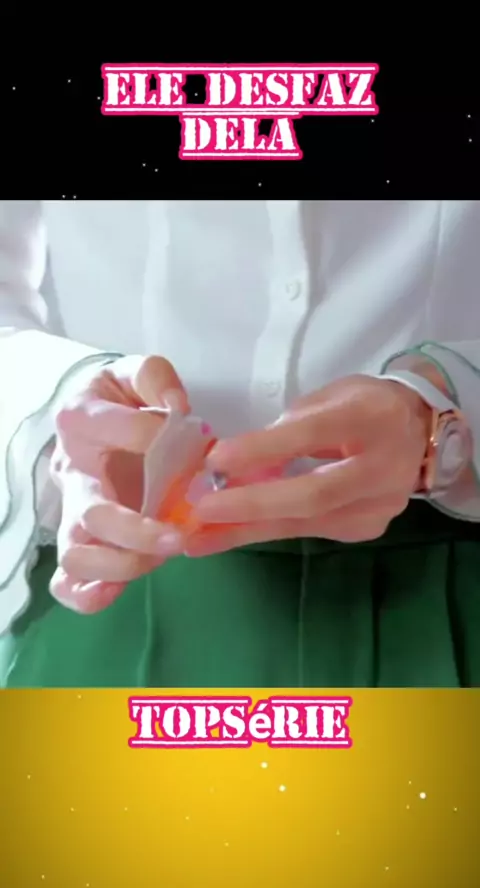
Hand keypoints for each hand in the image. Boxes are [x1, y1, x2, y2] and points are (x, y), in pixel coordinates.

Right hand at [50, 355, 188, 612]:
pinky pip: (69, 581)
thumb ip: (157, 379)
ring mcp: (75, 512)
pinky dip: (87, 593)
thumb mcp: (138, 373)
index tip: (194, 441)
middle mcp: (72, 472)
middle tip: (179, 534)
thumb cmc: (124, 398)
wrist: (97, 416)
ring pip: (76, 554)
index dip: (152, 438)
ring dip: (120, 564)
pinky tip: (113, 593)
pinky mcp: (84, 541)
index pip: (109, 430)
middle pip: (90, 513)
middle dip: (137, 531)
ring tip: (160, 557)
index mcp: (81, 422)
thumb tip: (177, 410)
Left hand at [186, 375, 430, 555]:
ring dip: (247, 529)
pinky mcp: (368, 529)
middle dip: (251, 505)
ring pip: (306, 523)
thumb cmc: (363, 407)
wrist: (419, 433)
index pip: (312, 435)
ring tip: (199, 538)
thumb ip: (290, 427)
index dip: (263, 449)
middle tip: (201, 511)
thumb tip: (238, 462)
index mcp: (371, 418)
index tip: (216, 460)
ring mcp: (379, 506)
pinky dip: (267, 530)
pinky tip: (229, 533)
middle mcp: (382, 468)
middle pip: (313, 494)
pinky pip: (310, 531)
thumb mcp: (329, 397)